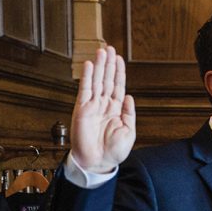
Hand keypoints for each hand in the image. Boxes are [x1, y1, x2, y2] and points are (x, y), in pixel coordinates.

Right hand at [72, 46, 135, 172]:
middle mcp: (104, 105)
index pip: (118, 86)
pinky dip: (87, 77)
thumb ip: (129, 113)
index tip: (119, 59)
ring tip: (101, 51)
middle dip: (109, 64)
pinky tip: (89, 65)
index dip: (119, 72)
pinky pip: (84, 89)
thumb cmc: (113, 151)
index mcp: (116, 110)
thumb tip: (129, 96)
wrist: (98, 162)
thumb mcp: (129, 132)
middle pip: (107, 79)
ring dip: (99, 66)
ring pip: (97, 81)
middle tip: (110, 48)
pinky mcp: (82, 109)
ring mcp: (93, 105)